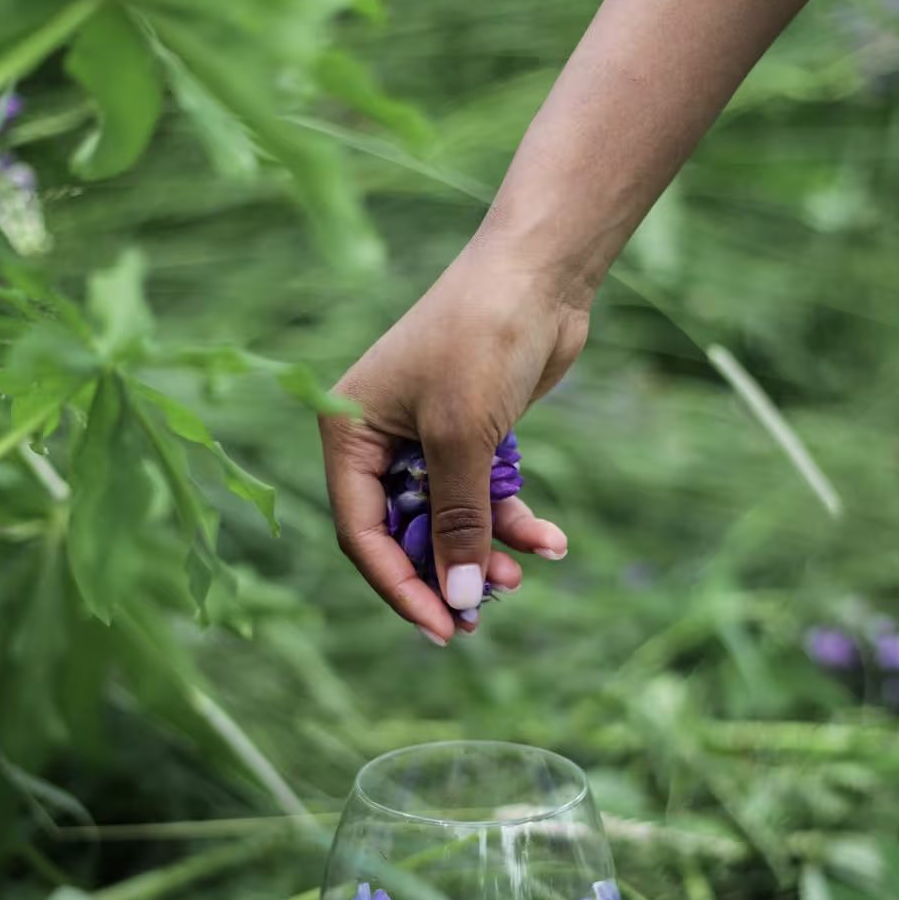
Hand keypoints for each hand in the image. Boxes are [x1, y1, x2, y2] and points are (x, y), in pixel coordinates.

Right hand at [320, 234, 587, 642]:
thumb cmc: (482, 339)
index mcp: (348, 434)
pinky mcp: (472, 433)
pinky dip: (513, 519)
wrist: (540, 271)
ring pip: (449, 519)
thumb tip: (459, 598)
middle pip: (404, 533)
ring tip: (521, 571)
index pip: (362, 532)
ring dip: (485, 550)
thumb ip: (458, 522)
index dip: (400, 586)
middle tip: (480, 618)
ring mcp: (426, 437)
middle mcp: (379, 439)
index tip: (441, 628)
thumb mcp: (462, 439)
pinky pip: (484, 494)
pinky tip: (550, 541)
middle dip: (445, 572)